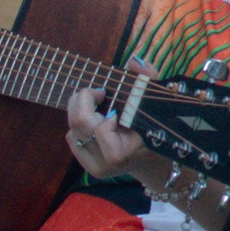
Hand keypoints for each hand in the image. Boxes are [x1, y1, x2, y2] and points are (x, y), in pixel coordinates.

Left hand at [67, 64, 172, 190]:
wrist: (154, 155)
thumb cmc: (156, 122)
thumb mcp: (157, 97)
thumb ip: (148, 77)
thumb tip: (133, 61)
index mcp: (131, 146)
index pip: (102, 129)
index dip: (95, 104)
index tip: (106, 93)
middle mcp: (113, 161)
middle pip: (80, 124)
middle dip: (84, 99)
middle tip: (98, 92)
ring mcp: (101, 167)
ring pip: (73, 130)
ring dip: (79, 110)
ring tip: (95, 104)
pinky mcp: (91, 168)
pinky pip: (71, 139)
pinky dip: (77, 125)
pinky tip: (93, 121)